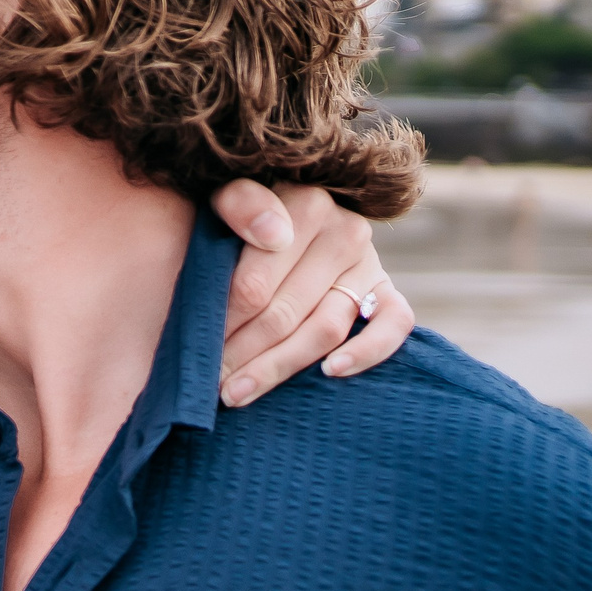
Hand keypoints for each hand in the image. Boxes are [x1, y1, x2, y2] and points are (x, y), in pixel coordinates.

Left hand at [208, 180, 414, 407]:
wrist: (291, 217)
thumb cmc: (248, 216)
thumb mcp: (229, 198)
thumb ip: (240, 204)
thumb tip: (271, 236)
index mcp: (305, 206)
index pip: (256, 283)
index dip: (222, 322)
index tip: (197, 347)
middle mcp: (345, 233)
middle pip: (286, 312)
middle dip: (242, 353)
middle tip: (211, 381)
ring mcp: (370, 265)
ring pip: (326, 329)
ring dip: (278, 366)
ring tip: (237, 392)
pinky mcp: (389, 292)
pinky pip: (394, 326)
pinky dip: (366, 352)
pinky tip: (331, 373)